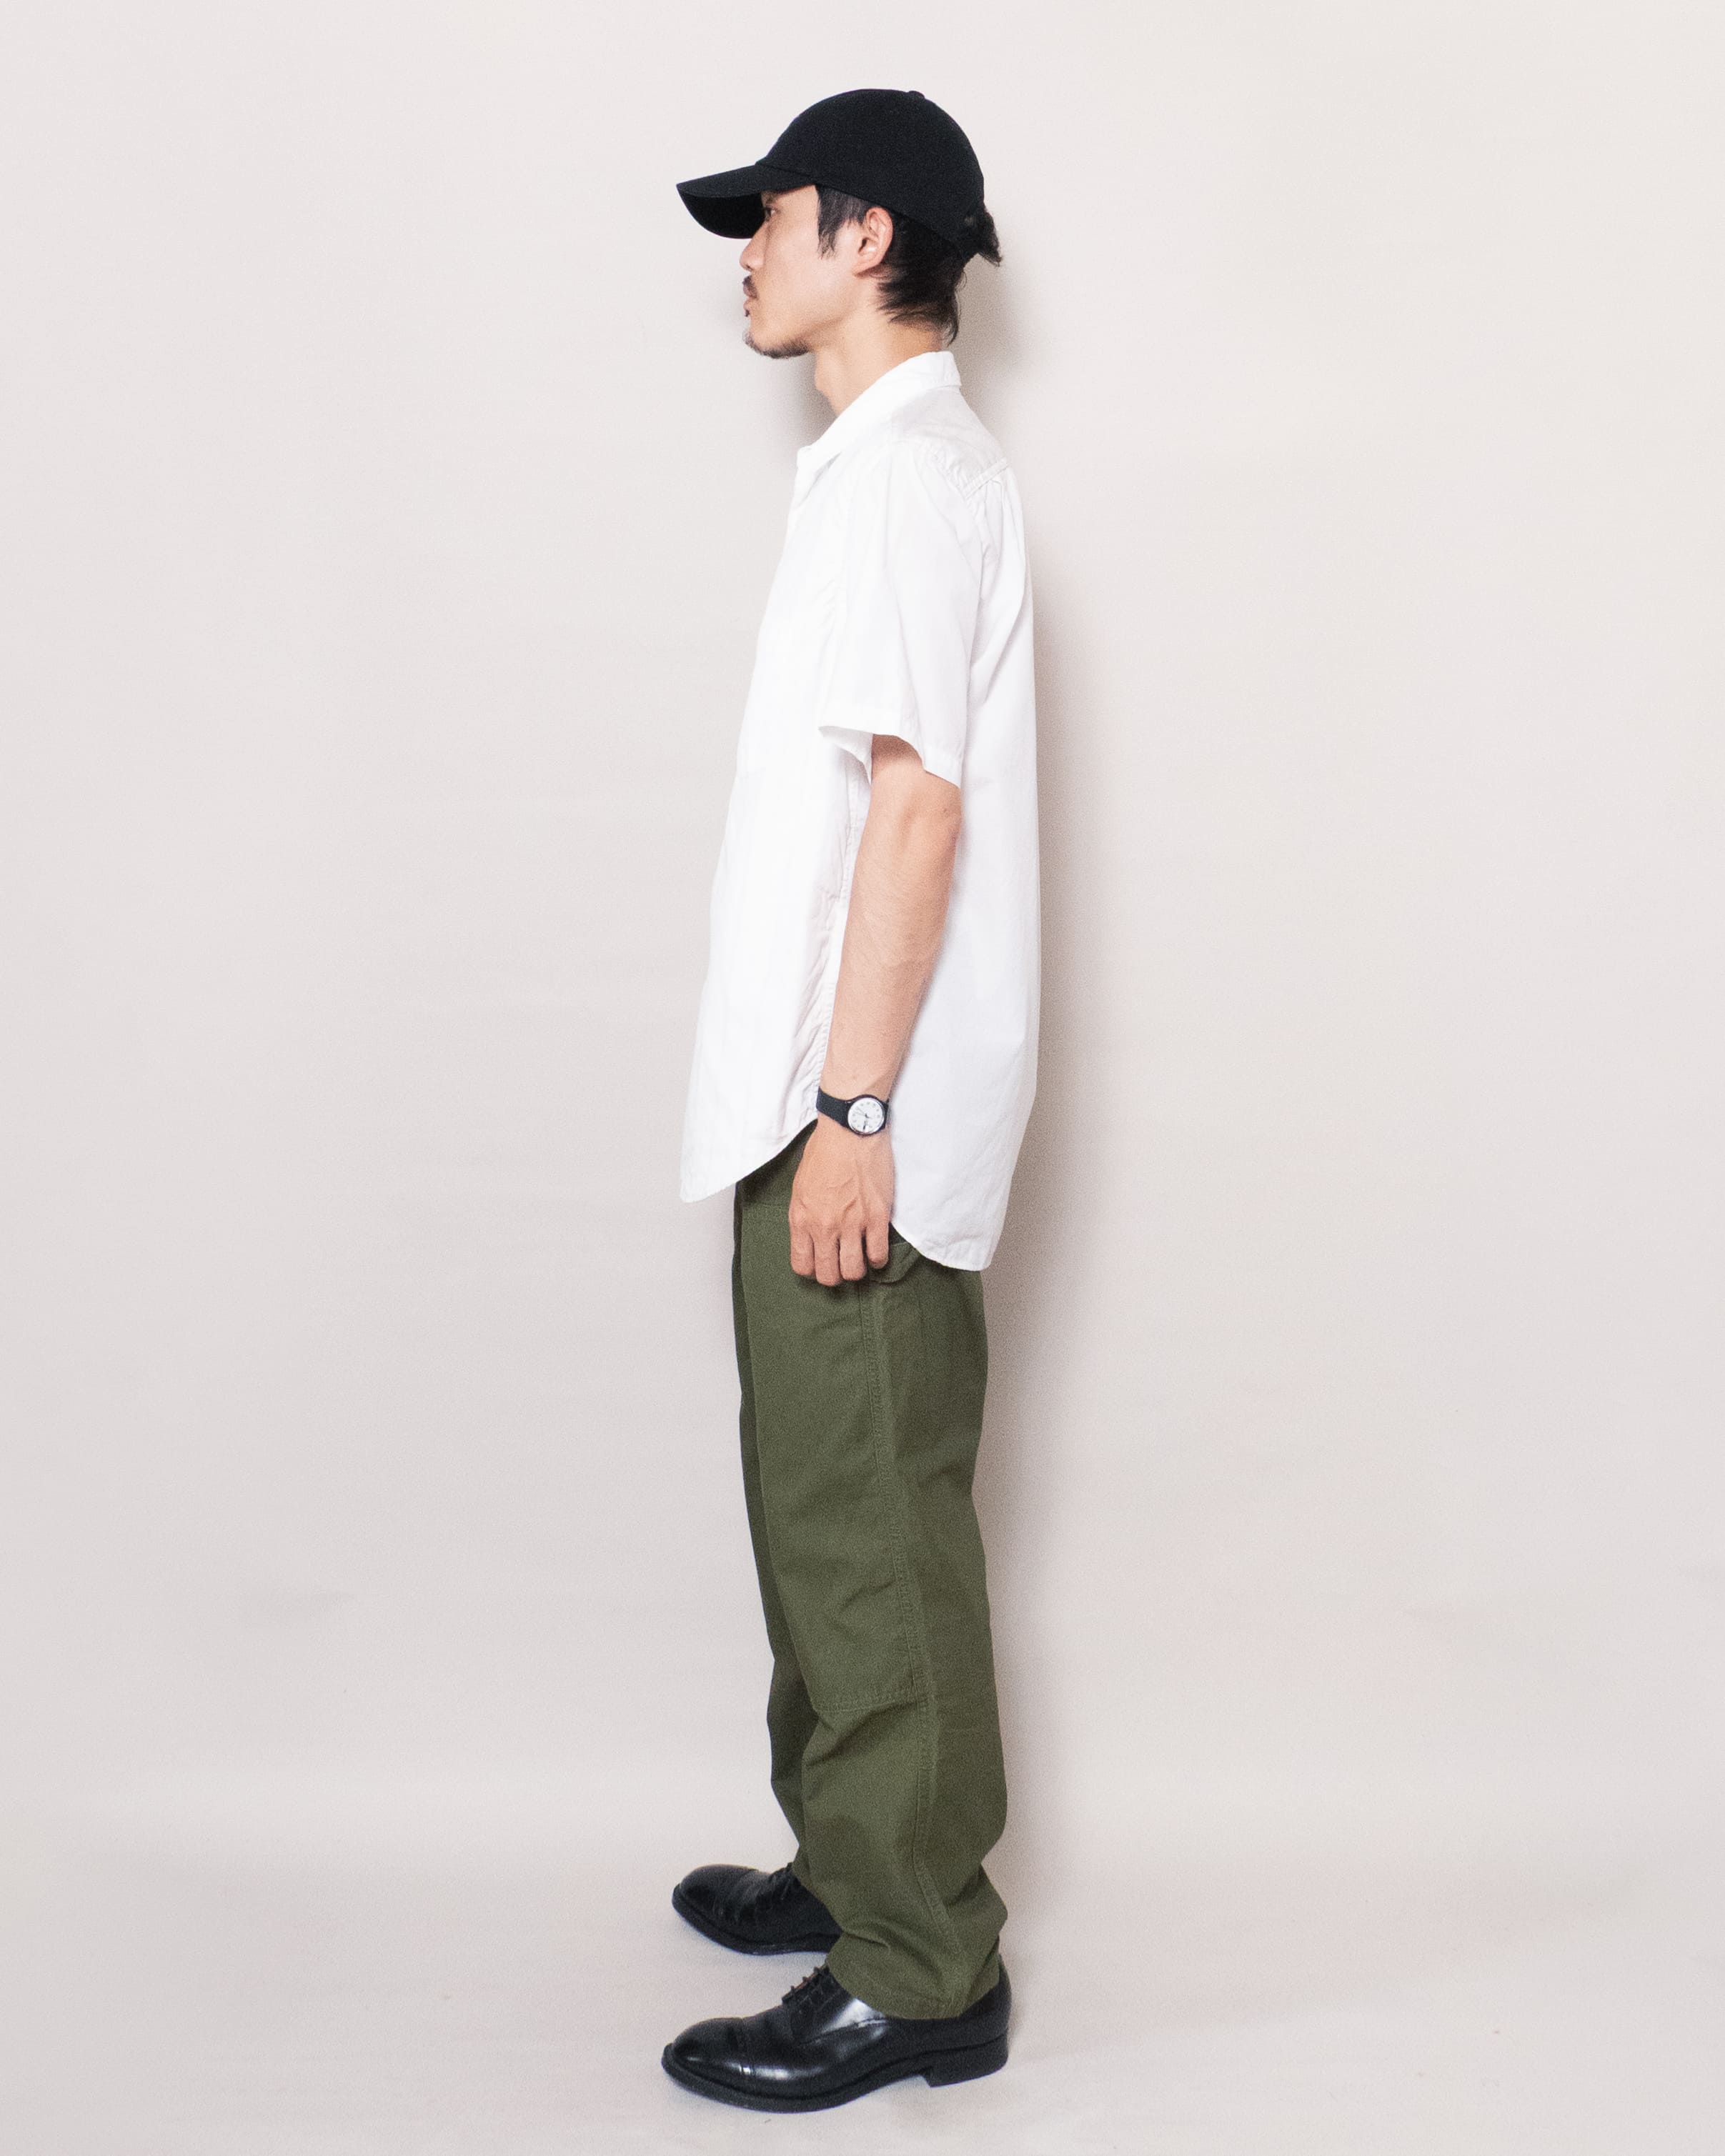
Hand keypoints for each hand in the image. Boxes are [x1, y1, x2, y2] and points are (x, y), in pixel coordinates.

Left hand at [788, 1115, 894, 1284]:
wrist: (849, 1131)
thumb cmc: (824, 1153)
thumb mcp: (800, 1187)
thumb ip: (804, 1216)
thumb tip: (810, 1237)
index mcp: (802, 1218)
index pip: (802, 1265)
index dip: (812, 1269)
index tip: (820, 1262)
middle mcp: (824, 1226)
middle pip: (828, 1275)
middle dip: (834, 1275)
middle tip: (840, 1263)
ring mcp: (852, 1224)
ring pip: (854, 1271)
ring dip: (856, 1269)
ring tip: (859, 1258)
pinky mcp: (877, 1217)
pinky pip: (879, 1255)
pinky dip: (878, 1258)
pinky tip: (875, 1249)